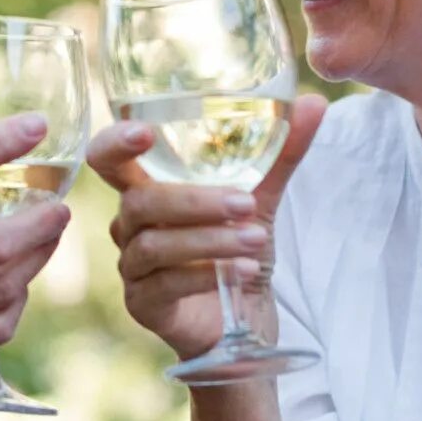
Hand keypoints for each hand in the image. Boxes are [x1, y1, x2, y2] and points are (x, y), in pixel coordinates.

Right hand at [86, 94, 326, 359]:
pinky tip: (246, 271)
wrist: (243, 318)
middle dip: (194, 201)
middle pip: (140, 202)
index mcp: (146, 189)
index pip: (108, 158)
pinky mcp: (143, 304)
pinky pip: (166, 283)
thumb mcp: (260, 198)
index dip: (115, 142)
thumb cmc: (238, 248)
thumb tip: (313, 102)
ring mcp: (132, 266)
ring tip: (258, 240)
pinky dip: (208, 274)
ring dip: (212, 240)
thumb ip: (280, 152)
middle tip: (245, 204)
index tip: (144, 132)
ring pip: (157, 244)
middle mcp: (129, 224)